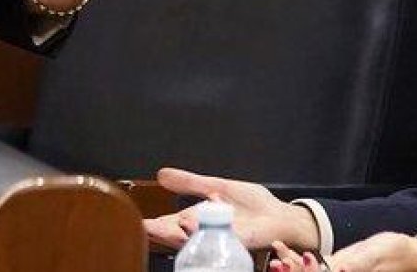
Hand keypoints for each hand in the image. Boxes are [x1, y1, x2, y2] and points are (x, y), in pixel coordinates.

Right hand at [143, 168, 319, 251]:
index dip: (154, 224)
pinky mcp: (236, 242)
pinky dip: (205, 232)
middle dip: (160, 232)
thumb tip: (161, 174)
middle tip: (143, 227)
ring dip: (178, 234)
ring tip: (160, 227)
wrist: (278, 216)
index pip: (171, 223)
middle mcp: (206, 232)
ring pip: (195, 240)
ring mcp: (220, 240)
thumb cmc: (252, 205)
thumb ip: (190, 183)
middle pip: (178, 235)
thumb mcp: (217, 187)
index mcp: (200, 219)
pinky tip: (191, 224)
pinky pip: (217, 239)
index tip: (138, 221)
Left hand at [273, 233, 416, 271]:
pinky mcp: (340, 268)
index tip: (284, 264)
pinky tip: (286, 253)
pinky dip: (301, 262)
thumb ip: (356, 263)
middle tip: (275, 263)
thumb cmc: (396, 252)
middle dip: (293, 271)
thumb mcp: (376, 254)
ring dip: (292, 267)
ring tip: (276, 257)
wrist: (410, 254)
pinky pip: (317, 268)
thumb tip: (339, 269)